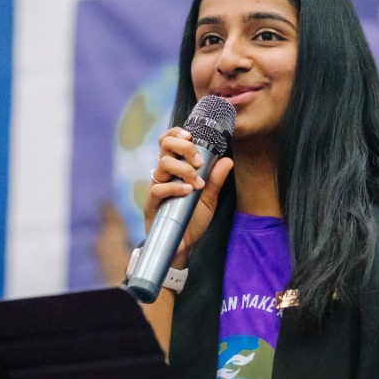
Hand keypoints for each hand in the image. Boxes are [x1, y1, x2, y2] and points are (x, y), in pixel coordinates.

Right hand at [143, 126, 232, 266]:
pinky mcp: (151, 204)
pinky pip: (158, 189)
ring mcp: (156, 188)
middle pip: (164, 146)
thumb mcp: (209, 199)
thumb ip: (215, 180)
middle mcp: (163, 174)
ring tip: (198, 183)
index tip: (192, 136)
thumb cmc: (192, 220)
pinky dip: (174, 187)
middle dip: (184, 148)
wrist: (182, 245)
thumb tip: (227, 160)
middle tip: (199, 161)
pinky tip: (188, 191)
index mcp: (174, 169)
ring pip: (162, 164)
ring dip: (184, 169)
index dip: (177, 133)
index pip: (169, 142)